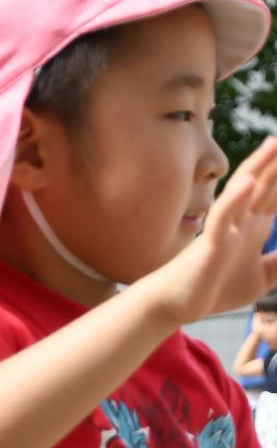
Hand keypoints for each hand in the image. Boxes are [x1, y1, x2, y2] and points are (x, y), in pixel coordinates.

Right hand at [149, 137, 276, 324]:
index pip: (276, 194)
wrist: (179, 304)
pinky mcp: (211, 242)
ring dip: (259, 166)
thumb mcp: (261, 278)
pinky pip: (222, 216)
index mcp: (254, 225)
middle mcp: (241, 220)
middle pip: (265, 184)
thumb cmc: (216, 289)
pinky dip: (235, 198)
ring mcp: (226, 228)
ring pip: (243, 190)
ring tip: (274, 143)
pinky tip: (249, 182)